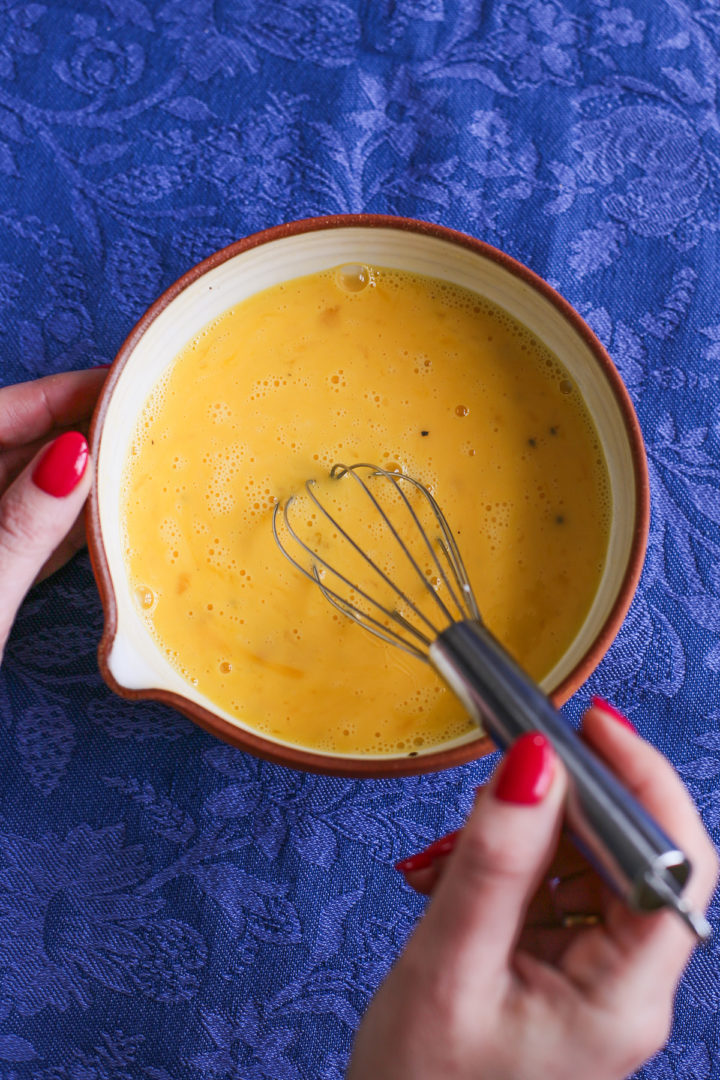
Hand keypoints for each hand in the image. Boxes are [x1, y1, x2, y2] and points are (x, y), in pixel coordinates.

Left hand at [0, 368, 106, 660]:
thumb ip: (21, 526)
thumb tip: (75, 458)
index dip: (58, 394)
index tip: (118, 379)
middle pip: (10, 448)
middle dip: (75, 430)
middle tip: (143, 420)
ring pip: (19, 493)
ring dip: (73, 480)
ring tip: (134, 461)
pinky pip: (21, 538)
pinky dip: (59, 527)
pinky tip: (99, 521)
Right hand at [347, 704, 717, 1079]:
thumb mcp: (449, 964)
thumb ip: (495, 860)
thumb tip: (537, 764)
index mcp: (621, 998)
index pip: (673, 867)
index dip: (644, 783)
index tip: (591, 725)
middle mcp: (625, 988)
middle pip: (633, 855)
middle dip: (568, 802)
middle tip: (512, 769)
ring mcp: (595, 981)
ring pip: (589, 865)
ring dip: (529, 833)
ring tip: (462, 845)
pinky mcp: (563, 973)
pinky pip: (554, 889)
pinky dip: (509, 863)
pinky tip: (461, 870)